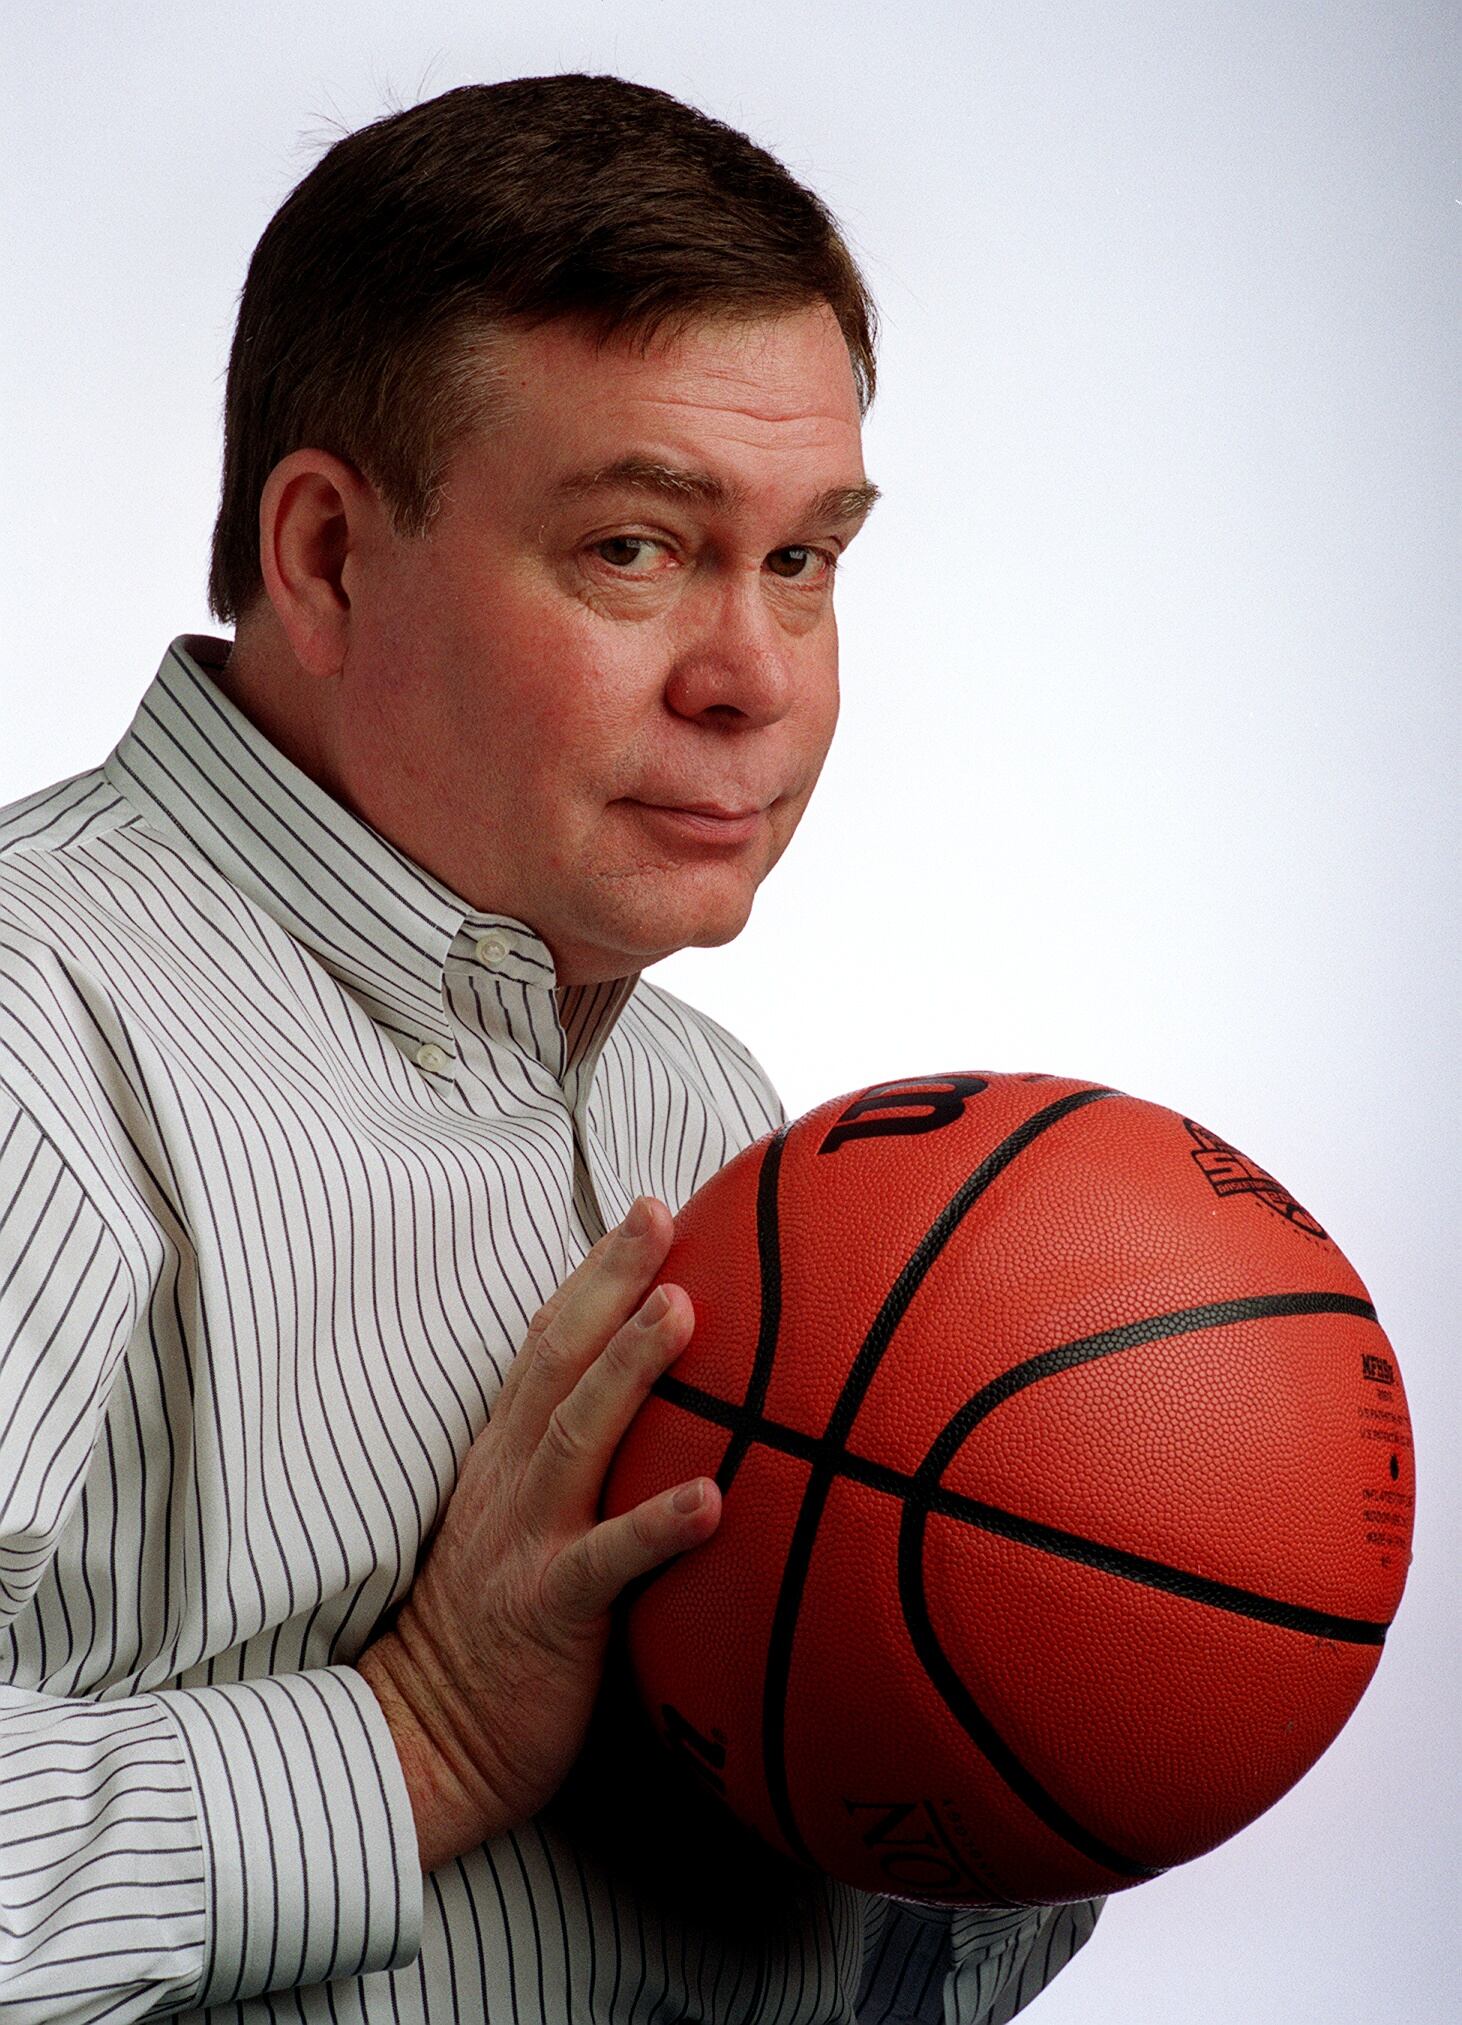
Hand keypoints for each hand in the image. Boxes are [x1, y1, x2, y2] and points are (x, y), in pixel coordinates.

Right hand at [356, 1196, 719, 1872]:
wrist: (426, 1740)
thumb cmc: (501, 1634)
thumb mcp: (532, 1527)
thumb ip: (583, 1470)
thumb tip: (679, 1427)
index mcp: (508, 1455)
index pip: (550, 1343)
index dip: (597, 1273)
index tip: (648, 1209)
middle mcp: (513, 1479)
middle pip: (558, 1357)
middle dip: (609, 1279)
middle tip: (660, 1212)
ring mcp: (527, 1539)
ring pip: (578, 1435)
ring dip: (630, 1369)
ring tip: (683, 1310)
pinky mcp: (548, 1609)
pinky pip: (607, 1562)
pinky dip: (656, 1524)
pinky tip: (712, 1499)